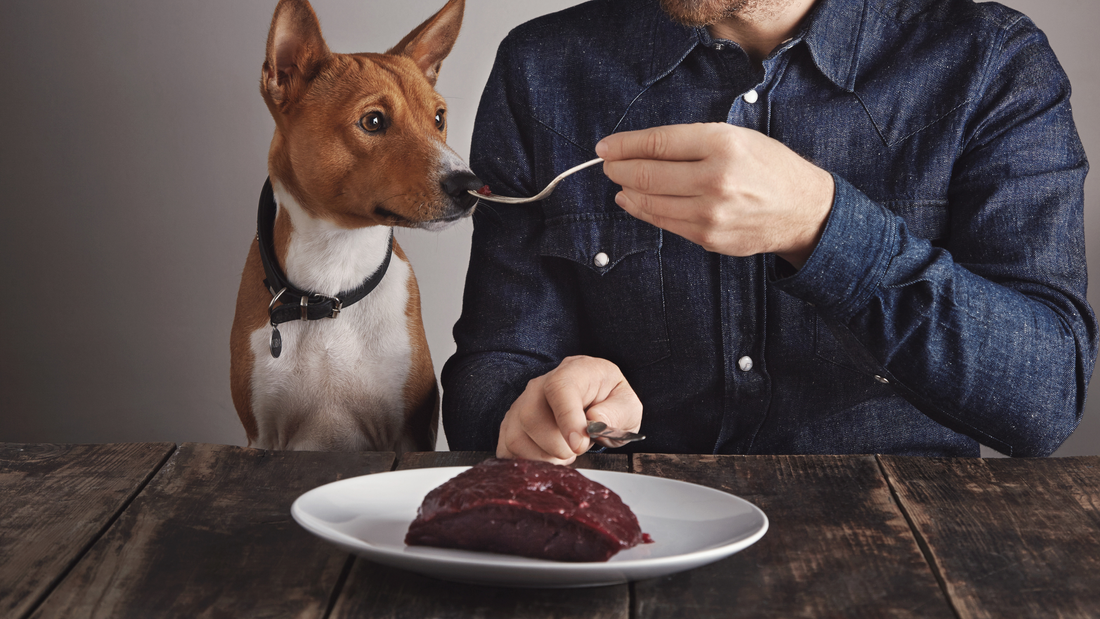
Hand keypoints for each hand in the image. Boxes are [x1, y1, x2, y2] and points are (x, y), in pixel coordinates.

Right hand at [497, 356, 642, 463]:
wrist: (595, 404)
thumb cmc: (610, 402)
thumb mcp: (628, 405)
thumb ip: (617, 412)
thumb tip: (595, 420)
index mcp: (575, 372)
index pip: (560, 388)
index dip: (566, 418)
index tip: (579, 444)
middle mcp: (541, 385)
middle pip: (531, 417)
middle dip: (557, 447)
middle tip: (576, 450)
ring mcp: (521, 404)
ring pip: (516, 437)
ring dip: (543, 457)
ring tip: (563, 454)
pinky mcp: (511, 425)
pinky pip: (506, 449)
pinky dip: (527, 462)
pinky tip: (547, 458)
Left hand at [595, 123, 834, 267]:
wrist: (804, 210)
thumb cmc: (769, 167)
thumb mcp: (738, 137)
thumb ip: (692, 141)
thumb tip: (644, 147)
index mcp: (722, 144)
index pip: (658, 142)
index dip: (624, 145)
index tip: (605, 147)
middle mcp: (714, 178)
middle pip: (647, 174)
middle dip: (619, 168)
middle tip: (608, 164)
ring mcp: (710, 212)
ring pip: (649, 201)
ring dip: (627, 191)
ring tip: (619, 182)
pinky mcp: (708, 237)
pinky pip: (664, 222)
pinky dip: (642, 210)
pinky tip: (633, 201)